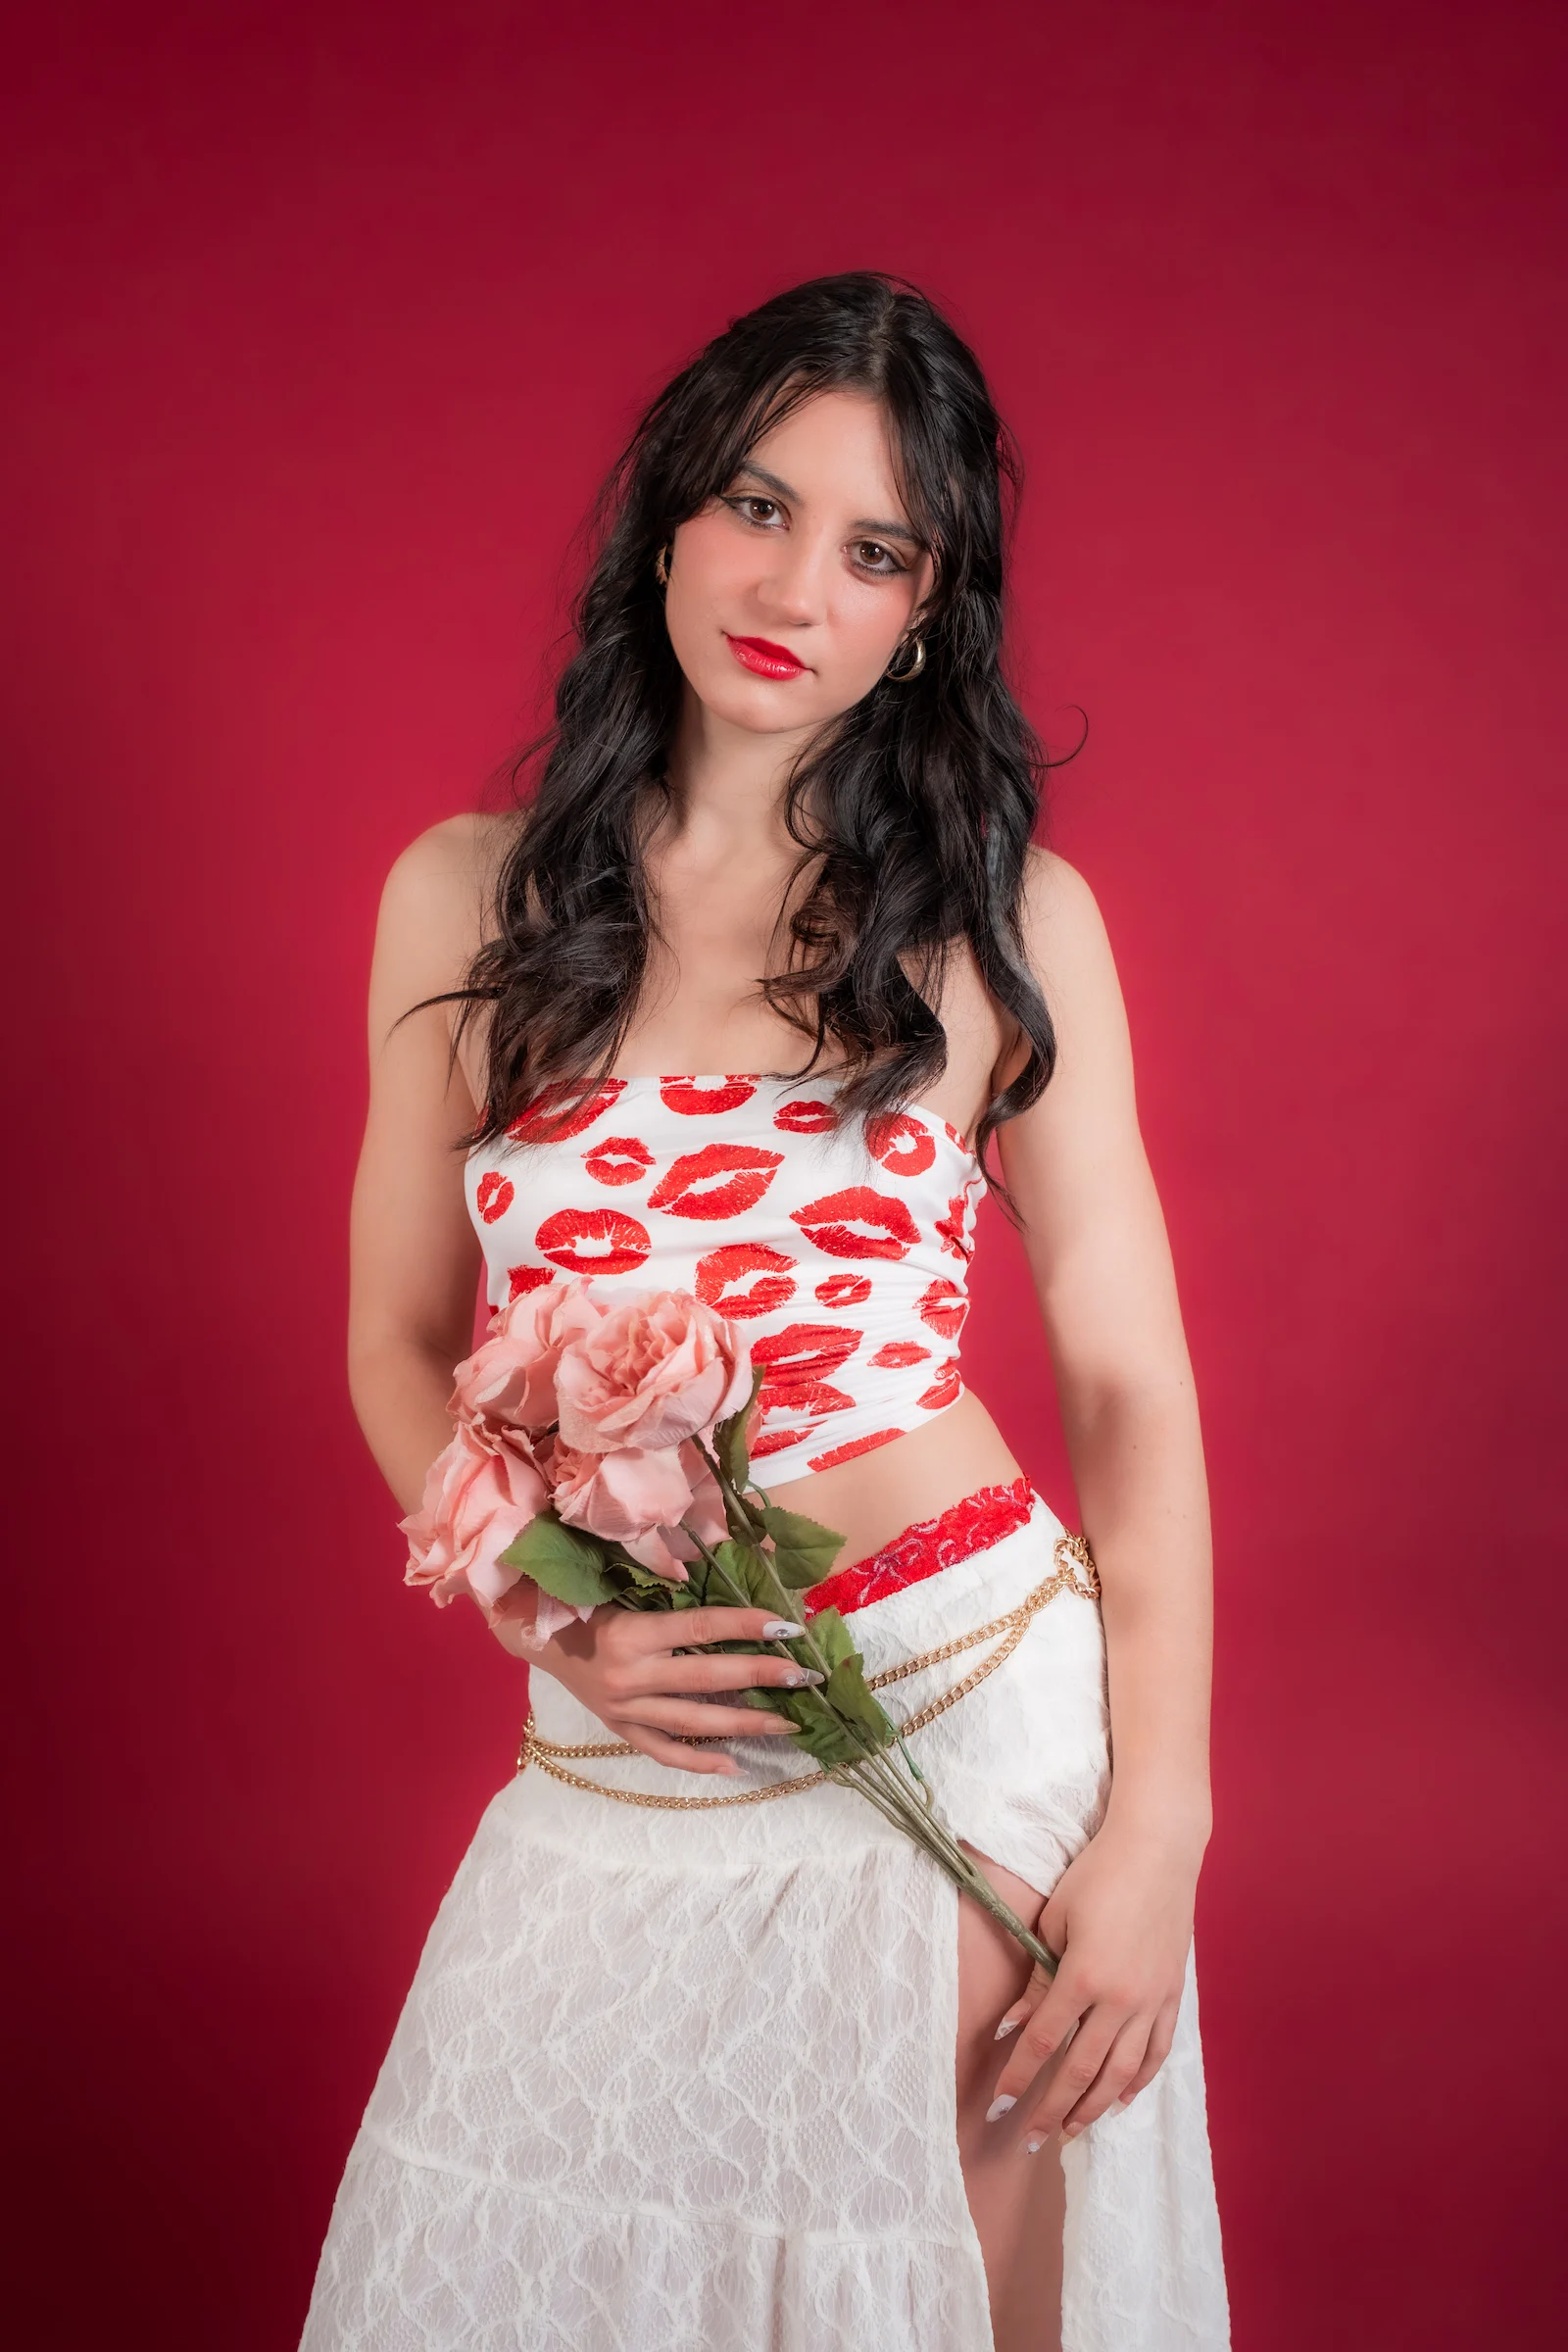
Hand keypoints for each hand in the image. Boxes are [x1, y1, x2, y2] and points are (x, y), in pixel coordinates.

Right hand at [527, 1605, 821, 1776]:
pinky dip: (699, 1760)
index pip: (701, 1626)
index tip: (789, 1626)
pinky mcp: (619, 1729)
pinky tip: (735, 1764)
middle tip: (804, 1677)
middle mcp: (630, 1676)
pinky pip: (664, 1752)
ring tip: (788, 1723)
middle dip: (762, 1676)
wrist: (535, 1633)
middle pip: (708, 1678)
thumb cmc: (585, 1597)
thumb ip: (668, 1581)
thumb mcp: (622, 1582)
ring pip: (694, 1722)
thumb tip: (729, 1565)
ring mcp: (625, 1709)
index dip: (747, 1625)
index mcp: (632, 1632)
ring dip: (745, 1723)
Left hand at [988, 1818, 1199, 2147]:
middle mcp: (1121, 1999)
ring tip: (1071, 2131)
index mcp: (1084, 1976)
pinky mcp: (1173, 1996)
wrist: (1159, 1850)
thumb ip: (1038, 1977)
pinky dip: (1138, 2081)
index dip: (1018, 2077)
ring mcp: (1152, 2001)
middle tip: (1031, 2141)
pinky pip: (1156, 2051)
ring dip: (1094, 2107)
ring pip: (1121, 2072)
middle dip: (1052, 2109)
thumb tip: (1015, 2023)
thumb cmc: (1099, 1875)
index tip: (998, 2106)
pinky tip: (1121, 2100)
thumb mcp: (1056, 1919)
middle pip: (1081, 2069)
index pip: (1043, 2041)